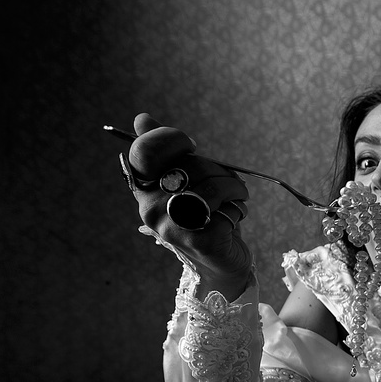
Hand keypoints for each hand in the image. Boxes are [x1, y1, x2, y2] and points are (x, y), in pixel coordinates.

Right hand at [124, 113, 252, 299]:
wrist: (221, 262)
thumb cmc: (204, 216)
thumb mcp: (186, 182)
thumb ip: (167, 152)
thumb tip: (141, 118)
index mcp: (143, 191)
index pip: (145, 152)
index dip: (171, 140)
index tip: (191, 146)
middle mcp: (151, 210)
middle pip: (190, 166)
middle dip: (218, 169)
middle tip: (229, 182)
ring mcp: (173, 227)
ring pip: (212, 186)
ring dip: (234, 188)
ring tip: (238, 196)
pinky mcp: (200, 240)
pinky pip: (227, 208)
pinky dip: (239, 208)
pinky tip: (235, 217)